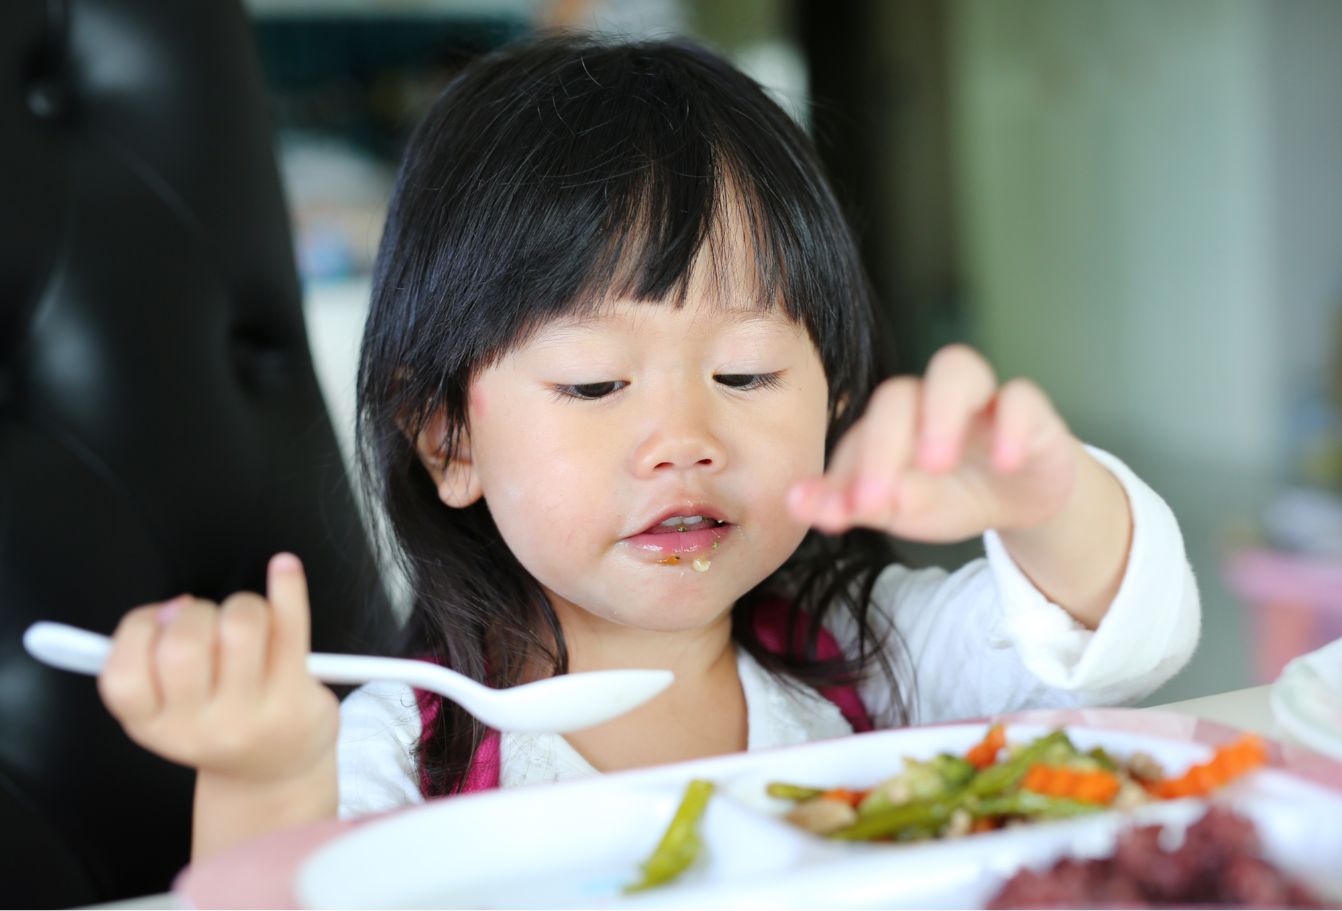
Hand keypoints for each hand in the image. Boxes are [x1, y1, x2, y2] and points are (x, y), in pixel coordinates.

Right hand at [97, 553, 338, 785]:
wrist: (275, 771)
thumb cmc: (218, 720)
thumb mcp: (168, 707)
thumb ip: (150, 660)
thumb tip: (169, 608)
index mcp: (152, 725)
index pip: (122, 674)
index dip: (138, 629)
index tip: (163, 618)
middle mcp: (197, 728)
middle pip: (183, 642)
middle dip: (195, 611)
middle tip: (209, 622)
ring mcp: (249, 716)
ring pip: (240, 625)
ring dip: (243, 605)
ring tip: (249, 620)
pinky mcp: (294, 699)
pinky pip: (291, 626)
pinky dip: (287, 587)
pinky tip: (284, 568)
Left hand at [788, 344, 1081, 542]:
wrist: (1021, 498)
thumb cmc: (951, 493)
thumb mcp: (904, 508)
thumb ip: (853, 504)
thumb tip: (797, 504)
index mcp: (891, 422)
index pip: (860, 433)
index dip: (844, 473)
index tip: (835, 516)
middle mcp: (929, 398)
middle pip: (899, 395)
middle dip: (883, 448)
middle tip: (876, 501)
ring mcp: (981, 398)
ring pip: (957, 369)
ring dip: (940, 414)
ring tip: (936, 464)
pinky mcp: (1031, 409)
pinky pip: (1022, 397)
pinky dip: (1012, 426)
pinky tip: (1005, 463)